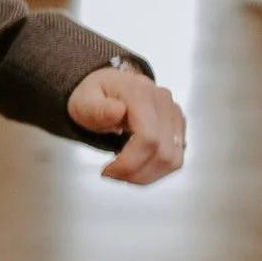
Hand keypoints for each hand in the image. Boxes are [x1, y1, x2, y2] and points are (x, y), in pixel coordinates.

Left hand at [67, 65, 185, 183]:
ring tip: (125, 173)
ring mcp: (174, 113)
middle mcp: (163, 101)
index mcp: (139, 93)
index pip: (147, 138)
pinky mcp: (178, 125)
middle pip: (163, 152)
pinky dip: (156, 169)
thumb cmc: (94, 95)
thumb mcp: (83, 101)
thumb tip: (118, 111)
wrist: (107, 86)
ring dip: (148, 175)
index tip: (108, 171)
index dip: (130, 162)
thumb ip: (98, 109)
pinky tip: (137, 165)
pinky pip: (175, 157)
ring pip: (173, 159)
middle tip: (114, 175)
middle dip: (137, 173)